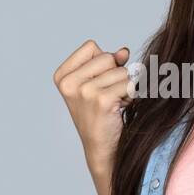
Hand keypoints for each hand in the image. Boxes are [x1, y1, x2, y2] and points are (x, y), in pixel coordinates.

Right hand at [53, 40, 131, 176]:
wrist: (102, 148)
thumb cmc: (100, 114)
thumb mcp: (98, 83)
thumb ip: (109, 62)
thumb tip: (124, 51)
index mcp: (62, 76)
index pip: (91, 46)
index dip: (102, 62)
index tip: (98, 83)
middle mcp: (69, 83)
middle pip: (107, 57)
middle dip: (115, 75)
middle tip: (107, 96)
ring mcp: (84, 92)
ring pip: (122, 71)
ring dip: (124, 87)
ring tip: (113, 104)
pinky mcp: (102, 100)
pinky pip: (130, 84)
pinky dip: (131, 95)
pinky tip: (119, 109)